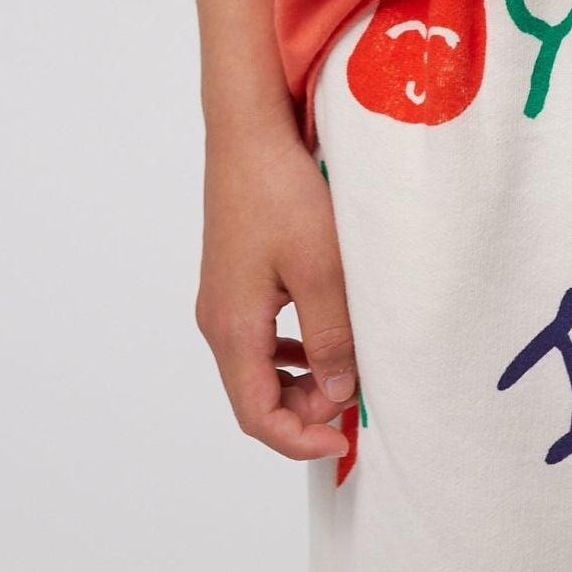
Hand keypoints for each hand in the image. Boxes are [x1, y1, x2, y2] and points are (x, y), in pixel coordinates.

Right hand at [196, 117, 358, 460]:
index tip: (345, 438)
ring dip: (300, 381)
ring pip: (257, 367)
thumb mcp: (320, 269)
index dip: (301, 440)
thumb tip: (339, 395)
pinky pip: (259, 336)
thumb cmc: (281, 192)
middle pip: (255, 397)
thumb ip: (331, 338)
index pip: (257, 416)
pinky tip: (323, 336)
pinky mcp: (233, 278)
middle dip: (305, 411)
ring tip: (346, 369)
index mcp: (233, 329)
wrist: (247, 131)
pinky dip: (292, 352)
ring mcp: (222, 299)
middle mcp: (217, 321)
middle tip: (354, 397)